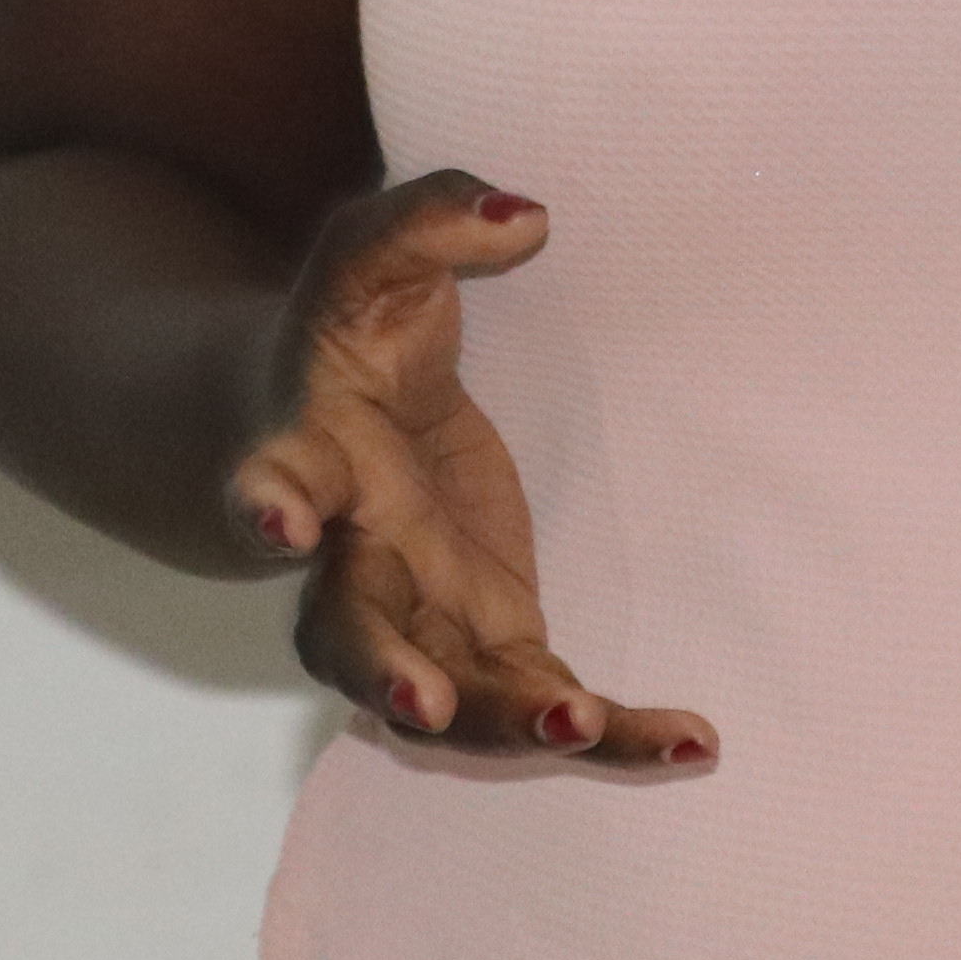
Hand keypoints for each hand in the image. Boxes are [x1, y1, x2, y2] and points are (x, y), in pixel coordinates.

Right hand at [224, 171, 715, 771]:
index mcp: (315, 461)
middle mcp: (353, 561)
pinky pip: (542, 706)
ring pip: (447, 700)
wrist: (330, 428)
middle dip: (381, 675)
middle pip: (347, 636)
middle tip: (420, 709)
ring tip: (579, 725)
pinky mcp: (489, 643)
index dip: (269, 501)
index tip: (275, 517)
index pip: (280, 482)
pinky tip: (691, 744)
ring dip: (505, 725)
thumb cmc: (355, 336)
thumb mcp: (379, 259)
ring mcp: (418, 619)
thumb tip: (525, 214)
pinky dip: (612, 737)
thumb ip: (434, 220)